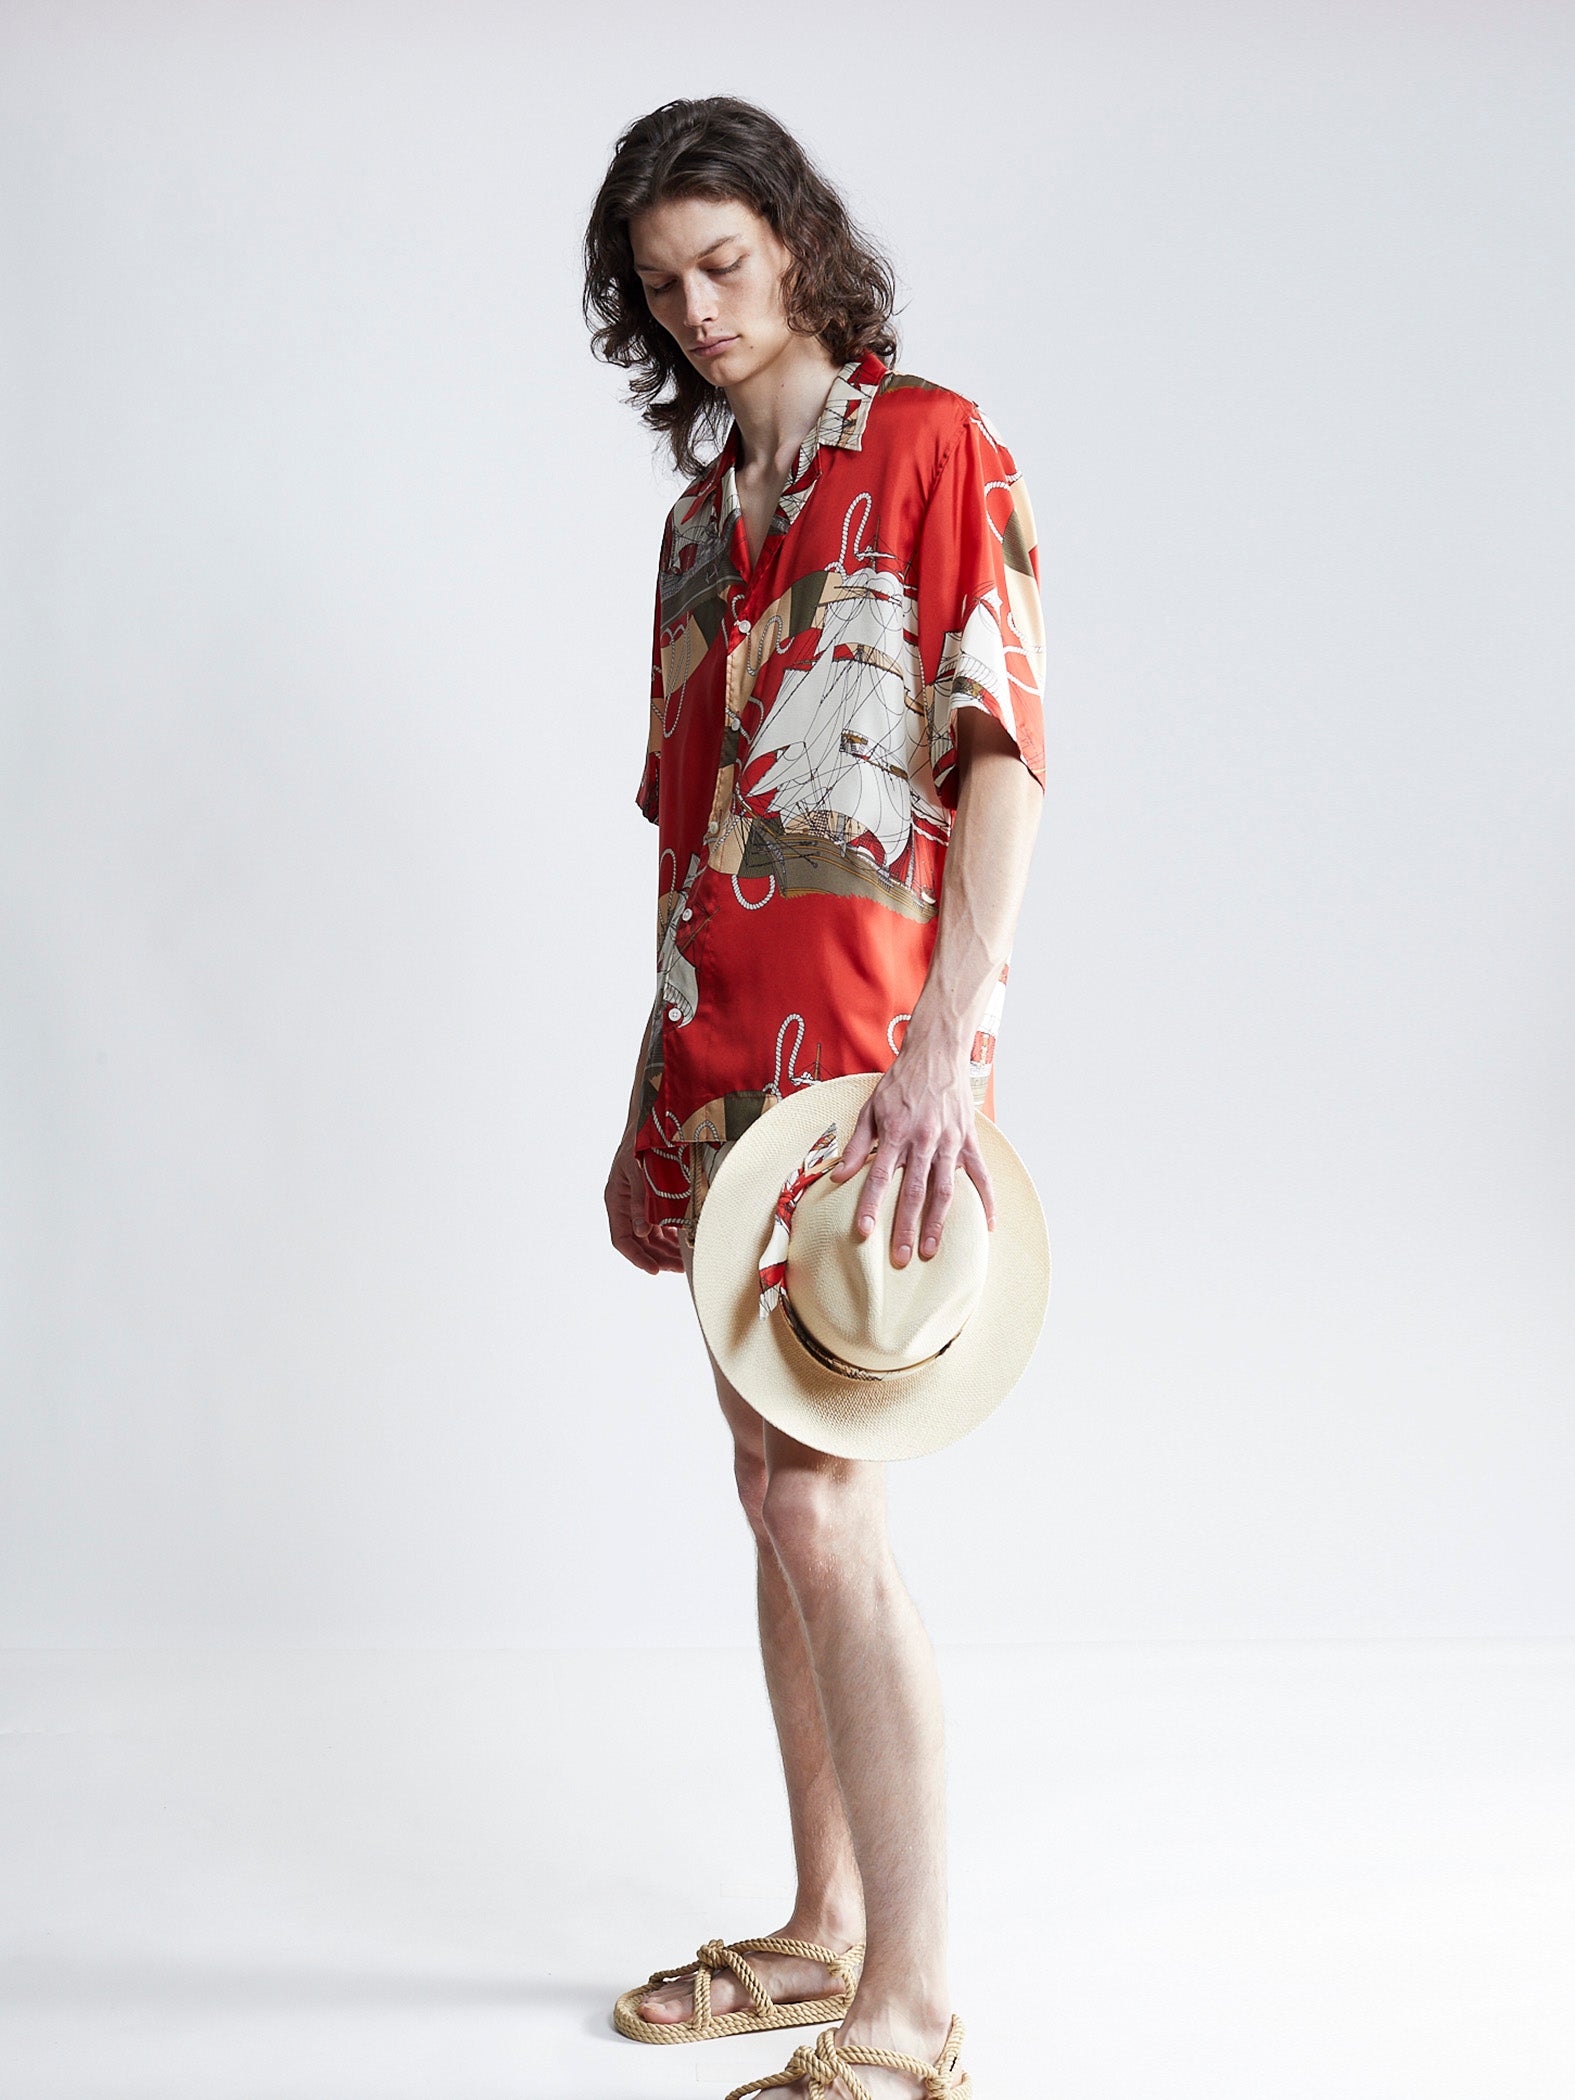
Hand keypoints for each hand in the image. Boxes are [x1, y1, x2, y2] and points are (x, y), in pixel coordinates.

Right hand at [605, 1132, 685, 1272]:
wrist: (652, 1117)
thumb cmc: (641, 1139)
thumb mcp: (638, 1170)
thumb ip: (640, 1200)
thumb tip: (643, 1231)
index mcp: (615, 1198)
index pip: (622, 1239)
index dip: (637, 1257)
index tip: (654, 1270)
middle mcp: (625, 1203)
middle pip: (639, 1241)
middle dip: (657, 1257)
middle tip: (679, 1269)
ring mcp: (639, 1201)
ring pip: (651, 1235)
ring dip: (666, 1249)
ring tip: (686, 1260)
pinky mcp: (653, 1196)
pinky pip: (661, 1223)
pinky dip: (672, 1234)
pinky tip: (687, 1241)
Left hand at [825, 1040, 995, 1266]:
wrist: (936, 1054)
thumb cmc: (899, 1084)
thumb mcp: (870, 1109)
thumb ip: (856, 1145)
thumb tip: (838, 1176)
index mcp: (896, 1133)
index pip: (880, 1176)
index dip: (870, 1205)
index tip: (863, 1231)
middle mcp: (924, 1140)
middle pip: (914, 1191)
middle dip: (906, 1227)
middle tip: (900, 1258)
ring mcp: (949, 1142)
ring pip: (945, 1189)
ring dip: (938, 1222)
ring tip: (931, 1251)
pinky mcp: (968, 1141)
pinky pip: (980, 1175)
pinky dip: (987, 1200)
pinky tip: (988, 1226)